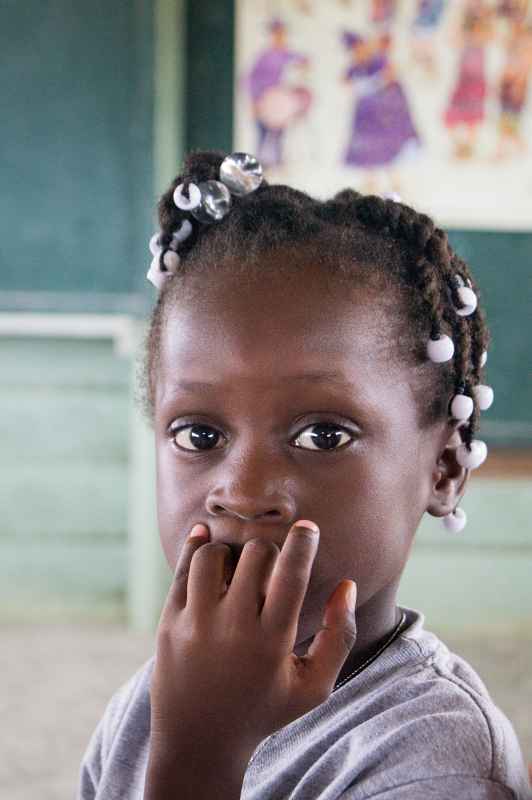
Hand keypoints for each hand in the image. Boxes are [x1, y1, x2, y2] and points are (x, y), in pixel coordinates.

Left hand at [148, 521, 356, 762]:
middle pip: (255, 555)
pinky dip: (196, 547)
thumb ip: (339, 637)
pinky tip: (207, 540)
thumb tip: (347, 586)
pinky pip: (182, 569)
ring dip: (231, 551)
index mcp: (271, 642)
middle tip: (270, 565)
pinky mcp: (169, 622)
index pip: (291, 573)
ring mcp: (196, 624)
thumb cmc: (263, 710)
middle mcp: (232, 628)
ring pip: (214, 555)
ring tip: (239, 568)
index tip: (308, 526)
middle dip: (269, 549)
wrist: (198, 740)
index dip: (303, 542)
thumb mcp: (313, 687)